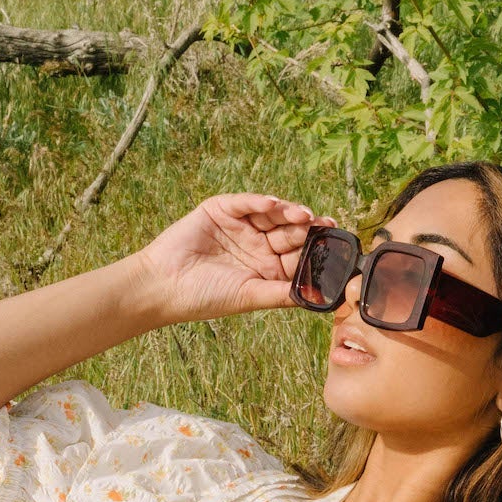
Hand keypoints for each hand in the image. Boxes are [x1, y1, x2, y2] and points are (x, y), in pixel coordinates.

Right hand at [132, 193, 335, 326]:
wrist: (165, 286)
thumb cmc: (206, 297)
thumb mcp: (249, 296)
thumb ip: (282, 294)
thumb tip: (318, 299)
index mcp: (266, 268)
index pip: (296, 255)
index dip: (315, 250)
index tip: (336, 247)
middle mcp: (256, 245)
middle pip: (288, 232)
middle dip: (307, 229)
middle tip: (326, 225)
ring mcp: (240, 226)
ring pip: (271, 215)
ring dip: (288, 212)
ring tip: (304, 215)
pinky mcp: (221, 209)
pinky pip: (245, 202)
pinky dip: (259, 202)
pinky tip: (274, 204)